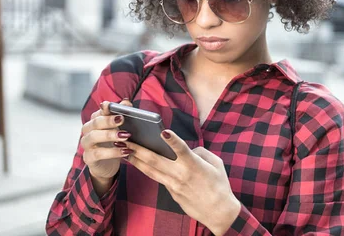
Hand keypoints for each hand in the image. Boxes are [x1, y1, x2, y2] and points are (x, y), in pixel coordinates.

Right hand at [80, 100, 133, 190]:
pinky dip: (112, 152)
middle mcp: (88, 130)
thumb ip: (122, 114)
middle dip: (109, 120)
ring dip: (110, 135)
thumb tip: (126, 102)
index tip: (112, 105)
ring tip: (125, 136)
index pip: (99, 111)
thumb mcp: (120, 129)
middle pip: (96, 122)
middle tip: (122, 120)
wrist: (107, 165)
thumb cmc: (113, 143)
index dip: (105, 108)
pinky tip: (125, 151)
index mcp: (95, 120)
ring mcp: (86, 144)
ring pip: (94, 136)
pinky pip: (98, 153)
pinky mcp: (88, 157)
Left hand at [125, 130, 240, 235]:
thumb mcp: (216, 164)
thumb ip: (200, 152)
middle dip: (139, 149)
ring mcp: (174, 185)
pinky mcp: (171, 192)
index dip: (173, 140)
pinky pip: (157, 178)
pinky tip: (138, 163)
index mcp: (194, 165)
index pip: (182, 150)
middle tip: (125, 139)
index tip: (163, 132)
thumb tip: (187, 149)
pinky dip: (147, 169)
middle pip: (156, 160)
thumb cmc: (219, 185)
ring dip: (136, 160)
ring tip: (123, 150)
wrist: (218, 212)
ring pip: (151, 170)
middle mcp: (181, 174)